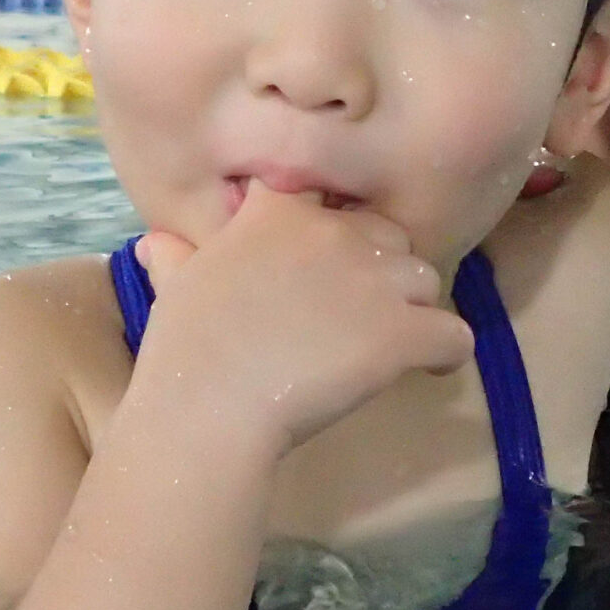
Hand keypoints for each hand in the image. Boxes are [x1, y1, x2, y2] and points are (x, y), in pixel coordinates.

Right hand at [129, 184, 474, 455]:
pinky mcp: (402, 332)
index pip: (331, 204)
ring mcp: (374, 281)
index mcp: (280, 211)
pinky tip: (427, 370)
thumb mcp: (174, 288)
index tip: (320, 275)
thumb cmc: (184, 350)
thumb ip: (176, 259)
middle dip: (380, 272)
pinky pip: (453, 334)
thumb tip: (156, 244)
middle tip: (358, 317)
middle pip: (388, 238)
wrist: (208, 405)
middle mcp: (334, 231)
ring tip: (390, 346)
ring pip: (426, 279)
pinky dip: (446, 354)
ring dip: (413, 309)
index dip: (333, 239)